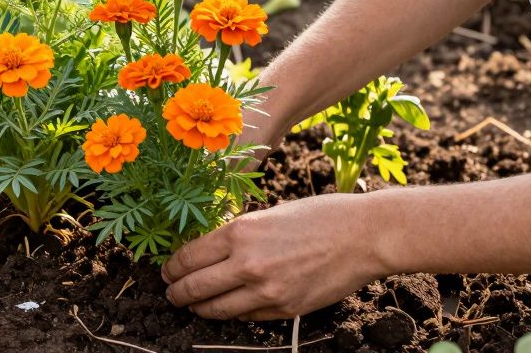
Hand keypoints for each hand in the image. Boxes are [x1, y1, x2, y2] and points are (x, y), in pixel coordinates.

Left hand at [162, 192, 393, 320]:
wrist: (363, 235)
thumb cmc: (318, 216)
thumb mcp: (267, 214)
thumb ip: (238, 235)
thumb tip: (210, 251)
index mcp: (239, 233)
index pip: (189, 258)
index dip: (172, 268)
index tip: (166, 271)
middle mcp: (247, 264)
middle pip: (195, 287)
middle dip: (176, 293)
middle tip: (170, 294)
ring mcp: (266, 291)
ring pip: (216, 309)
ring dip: (200, 309)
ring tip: (193, 306)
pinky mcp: (284, 309)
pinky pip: (247, 316)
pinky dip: (234, 314)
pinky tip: (229, 308)